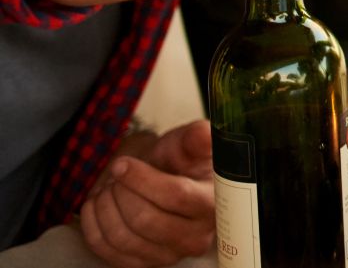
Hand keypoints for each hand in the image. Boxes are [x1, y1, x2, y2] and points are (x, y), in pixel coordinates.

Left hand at [79, 121, 213, 266]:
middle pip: (145, 220)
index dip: (142, 179)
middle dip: (121, 193)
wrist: (166, 182)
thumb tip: (203, 133)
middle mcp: (197, 237)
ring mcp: (169, 256)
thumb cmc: (179, 162)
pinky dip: (93, 225)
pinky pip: (106, 250)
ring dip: (105, 208)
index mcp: (213, 204)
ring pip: (123, 237)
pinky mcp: (143, 265)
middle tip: (116, 174)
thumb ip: (194, 138)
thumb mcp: (186, 144)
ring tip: (108, 187)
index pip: (176, 196)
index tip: (122, 164)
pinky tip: (96, 205)